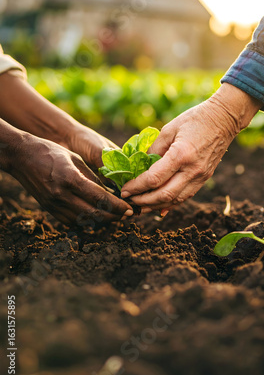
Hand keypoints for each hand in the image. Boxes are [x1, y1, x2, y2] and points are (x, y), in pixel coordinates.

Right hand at [10, 133, 132, 225]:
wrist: (22, 156)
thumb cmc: (50, 152)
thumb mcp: (76, 158)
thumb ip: (92, 177)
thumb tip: (110, 191)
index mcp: (71, 179)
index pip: (100, 199)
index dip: (118, 207)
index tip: (130, 209)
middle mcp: (62, 195)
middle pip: (94, 215)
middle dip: (114, 217)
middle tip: (127, 215)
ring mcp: (54, 204)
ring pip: (84, 222)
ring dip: (102, 221)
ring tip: (115, 216)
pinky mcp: (49, 209)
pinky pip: (71, 222)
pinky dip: (86, 222)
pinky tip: (95, 216)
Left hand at [121, 84, 260, 211]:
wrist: (224, 119)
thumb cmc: (195, 119)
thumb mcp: (169, 129)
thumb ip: (154, 149)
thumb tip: (140, 165)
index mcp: (181, 155)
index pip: (154, 179)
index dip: (136, 187)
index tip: (124, 190)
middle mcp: (192, 170)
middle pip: (164, 195)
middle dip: (143, 201)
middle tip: (129, 201)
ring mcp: (200, 177)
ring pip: (175, 200)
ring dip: (155, 206)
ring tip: (140, 206)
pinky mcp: (204, 179)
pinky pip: (185, 197)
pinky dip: (170, 204)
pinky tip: (158, 207)